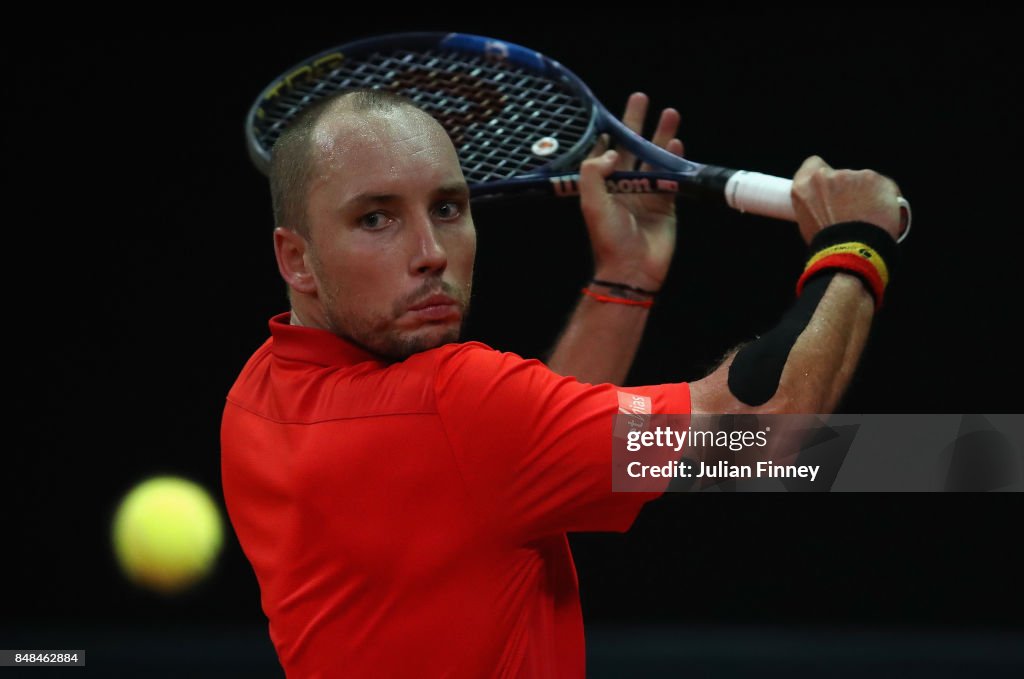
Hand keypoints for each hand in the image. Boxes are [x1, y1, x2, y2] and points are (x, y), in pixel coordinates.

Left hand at [578, 93, 683, 291]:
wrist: (633, 268)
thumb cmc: (608, 238)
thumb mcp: (592, 203)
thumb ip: (595, 173)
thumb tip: (612, 150)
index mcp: (602, 186)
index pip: (605, 153)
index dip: (608, 134)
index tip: (610, 115)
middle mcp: (623, 186)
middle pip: (631, 148)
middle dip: (636, 124)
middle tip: (641, 97)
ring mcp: (645, 194)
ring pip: (654, 158)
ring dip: (661, 136)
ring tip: (670, 112)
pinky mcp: (665, 204)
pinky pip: (671, 177)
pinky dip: (675, 160)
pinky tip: (678, 143)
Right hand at [791, 156, 904, 243]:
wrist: (851, 253)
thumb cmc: (829, 246)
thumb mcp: (809, 223)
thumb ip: (817, 205)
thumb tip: (830, 206)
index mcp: (804, 186)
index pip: (813, 165)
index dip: (823, 176)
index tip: (829, 188)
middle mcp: (826, 176)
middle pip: (841, 175)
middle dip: (847, 189)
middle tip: (851, 212)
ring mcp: (852, 176)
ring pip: (863, 182)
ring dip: (866, 195)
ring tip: (868, 219)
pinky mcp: (876, 180)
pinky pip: (883, 187)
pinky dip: (885, 199)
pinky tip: (883, 215)